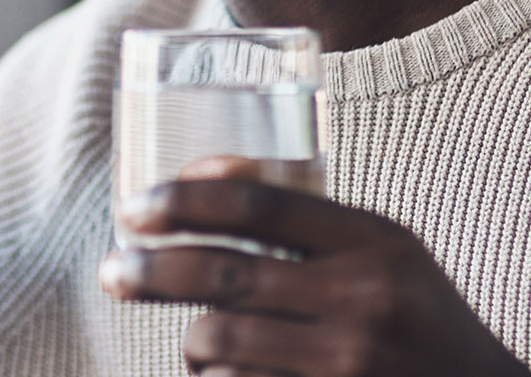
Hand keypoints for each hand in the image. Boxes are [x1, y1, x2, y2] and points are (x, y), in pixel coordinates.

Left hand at [101, 157, 530, 376]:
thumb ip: (307, 221)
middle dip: (149, 270)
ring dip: (194, 344)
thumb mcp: (387, 257)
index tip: (135, 208)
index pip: (259, 203)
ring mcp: (347, 365)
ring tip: (200, 347)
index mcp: (377, 243)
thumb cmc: (419, 327)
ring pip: (217, 342)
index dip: (183, 201)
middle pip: (221, 273)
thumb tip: (198, 172)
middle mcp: (365, 300)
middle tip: (112, 271)